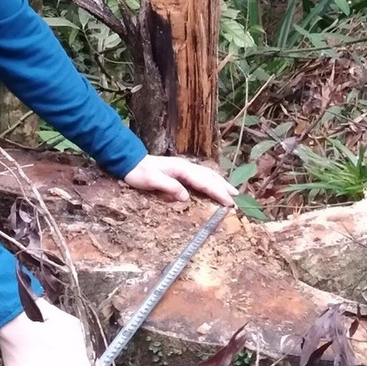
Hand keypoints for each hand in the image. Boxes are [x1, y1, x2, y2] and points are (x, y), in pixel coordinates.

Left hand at [122, 155, 237, 207]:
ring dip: (220, 184)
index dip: (218, 192)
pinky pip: (201, 177)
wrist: (130, 163)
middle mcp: (186, 167)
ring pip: (207, 176)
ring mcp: (184, 168)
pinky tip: (214, 186)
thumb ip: (169, 187)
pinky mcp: (180, 172)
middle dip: (223, 188)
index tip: (229, 202)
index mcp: (182, 169)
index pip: (204, 182)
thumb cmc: (139, 173)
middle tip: (236, 200)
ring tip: (232, 192)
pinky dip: (211, 182)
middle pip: (210, 177)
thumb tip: (186, 196)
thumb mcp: (151, 180)